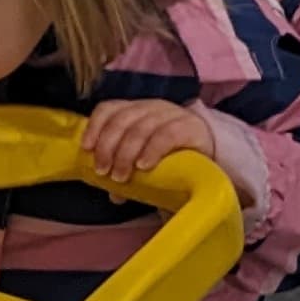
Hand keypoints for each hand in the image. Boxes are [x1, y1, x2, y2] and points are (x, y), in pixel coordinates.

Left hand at [82, 99, 213, 188]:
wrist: (213, 160)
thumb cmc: (172, 160)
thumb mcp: (143, 162)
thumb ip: (125, 172)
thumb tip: (111, 193)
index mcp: (136, 111)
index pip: (109, 108)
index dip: (95, 127)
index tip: (87, 149)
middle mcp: (152, 107)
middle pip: (122, 119)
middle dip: (108, 147)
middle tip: (104, 172)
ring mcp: (172, 115)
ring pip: (141, 128)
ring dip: (125, 154)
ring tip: (121, 177)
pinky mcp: (191, 127)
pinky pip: (166, 135)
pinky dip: (151, 150)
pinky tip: (144, 166)